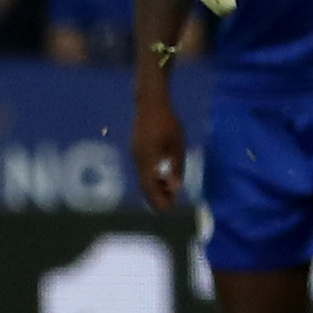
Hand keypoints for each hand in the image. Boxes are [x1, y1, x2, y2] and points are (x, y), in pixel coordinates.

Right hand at [132, 92, 186, 211]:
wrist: (150, 103)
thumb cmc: (167, 122)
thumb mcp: (177, 145)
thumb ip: (176, 167)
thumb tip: (176, 187)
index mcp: (148, 160)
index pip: (150, 186)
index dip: (157, 199)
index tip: (167, 209)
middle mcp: (138, 160)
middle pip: (144, 184)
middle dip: (156, 196)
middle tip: (170, 204)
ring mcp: (135, 154)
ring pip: (143, 176)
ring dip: (155, 186)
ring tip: (169, 190)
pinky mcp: (136, 149)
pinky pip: (143, 168)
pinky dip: (152, 176)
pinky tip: (162, 175)